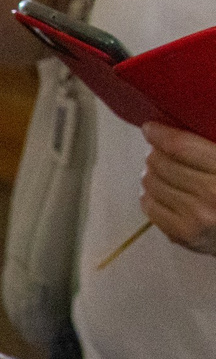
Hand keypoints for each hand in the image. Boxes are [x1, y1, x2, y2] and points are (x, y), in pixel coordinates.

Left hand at [141, 122, 215, 255]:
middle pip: (162, 163)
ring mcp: (195, 218)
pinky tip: (162, 190)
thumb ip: (213, 145)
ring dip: (153, 173)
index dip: (161, 134)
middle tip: (161, 150)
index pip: (181, 147)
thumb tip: (188, 123)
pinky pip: (149, 206)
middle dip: (157, 153)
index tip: (151, 128)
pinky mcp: (182, 235)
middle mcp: (211, 195)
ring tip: (162, 170)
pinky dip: (151, 194)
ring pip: (152, 183)